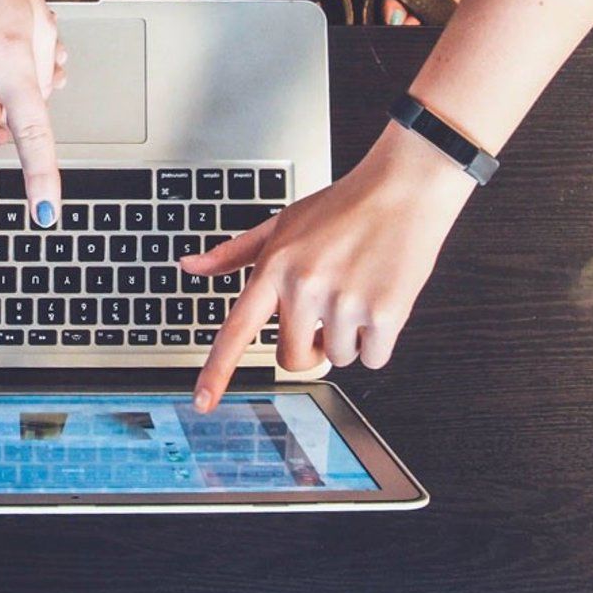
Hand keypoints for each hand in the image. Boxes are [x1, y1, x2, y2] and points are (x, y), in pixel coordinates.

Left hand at [183, 123, 475, 410]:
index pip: (237, 330)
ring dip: (349, 337)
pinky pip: (373, 358)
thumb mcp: (281, 223)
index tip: (202, 402)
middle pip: (293, 359)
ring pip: (338, 358)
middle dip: (309, 347)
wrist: (403, 189)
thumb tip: (190, 266)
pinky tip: (380, 298)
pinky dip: (379, 340)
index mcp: (275, 267)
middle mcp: (305, 287)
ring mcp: (344, 302)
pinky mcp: (385, 313)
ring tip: (357, 290)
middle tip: (325, 315)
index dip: (217, 371)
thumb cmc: (342, 207)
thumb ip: (234, 253)